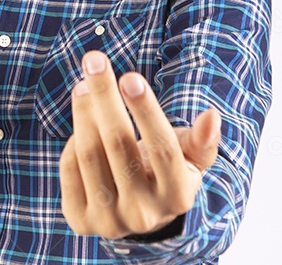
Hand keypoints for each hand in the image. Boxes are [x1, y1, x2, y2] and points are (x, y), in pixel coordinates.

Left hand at [59, 50, 221, 239]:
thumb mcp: (190, 158)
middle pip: (119, 144)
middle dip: (105, 96)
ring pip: (90, 154)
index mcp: (178, 196)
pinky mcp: (80, 220)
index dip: (146, 111)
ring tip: (84, 83)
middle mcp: (144, 214)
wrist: (139, 212)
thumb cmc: (166, 170)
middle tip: (94, 60)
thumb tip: (211, 116)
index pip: (163, 148)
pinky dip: (73, 138)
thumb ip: (202, 140)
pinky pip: (70, 168)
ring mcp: (110, 221)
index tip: (130, 76)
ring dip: (84, 111)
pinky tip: (83, 118)